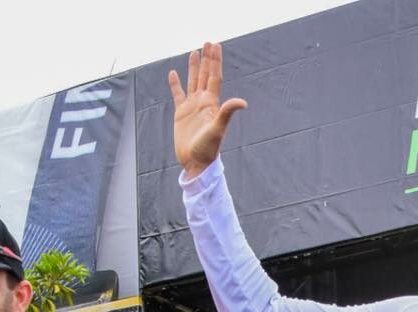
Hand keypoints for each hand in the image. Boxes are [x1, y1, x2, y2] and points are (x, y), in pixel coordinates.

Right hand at [168, 42, 247, 177]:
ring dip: (194, 67)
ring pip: (193, 81)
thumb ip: (227, 113)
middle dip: (207, 59)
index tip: (216, 45)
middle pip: (205, 75)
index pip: (214, 77)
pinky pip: (177, 94)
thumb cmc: (208, 149)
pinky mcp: (181, 113)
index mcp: (212, 103)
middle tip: (208, 42)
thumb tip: (243, 102)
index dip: (215, 61)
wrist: (195, 162)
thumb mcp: (218, 129)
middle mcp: (203, 102)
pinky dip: (175, 84)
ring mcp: (192, 107)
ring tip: (194, 52)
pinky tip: (173, 73)